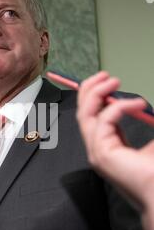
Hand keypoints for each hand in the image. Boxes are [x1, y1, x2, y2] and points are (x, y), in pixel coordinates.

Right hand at [76, 71, 153, 208]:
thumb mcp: (151, 141)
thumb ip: (142, 123)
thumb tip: (144, 106)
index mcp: (108, 145)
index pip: (92, 116)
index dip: (95, 96)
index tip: (109, 82)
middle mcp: (97, 148)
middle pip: (82, 112)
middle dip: (91, 89)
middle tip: (106, 76)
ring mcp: (96, 152)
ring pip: (85, 114)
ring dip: (97, 92)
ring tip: (114, 81)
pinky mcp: (101, 153)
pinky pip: (103, 120)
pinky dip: (119, 106)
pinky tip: (137, 104)